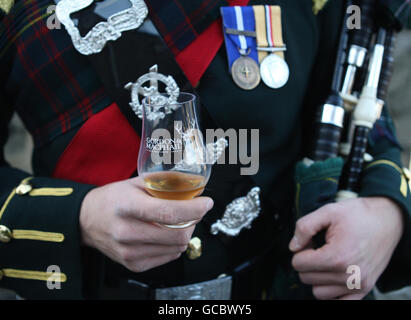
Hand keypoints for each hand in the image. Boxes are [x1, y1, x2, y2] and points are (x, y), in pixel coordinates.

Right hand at [79, 177, 213, 272]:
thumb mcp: (135, 183)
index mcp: (128, 207)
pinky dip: (173, 246)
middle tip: (193, 213)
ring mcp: (129, 252)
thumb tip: (194, 184)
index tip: (207, 203)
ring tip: (177, 223)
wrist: (85, 220)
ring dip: (185, 235)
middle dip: (194, 223)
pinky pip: (167, 257)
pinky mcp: (132, 265)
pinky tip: (165, 234)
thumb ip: (163, 183)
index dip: (194, 209)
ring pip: (176, 248)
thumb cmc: (112, 199)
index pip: (169, 213)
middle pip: (177, 236)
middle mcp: (127, 232)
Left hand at [289, 197, 403, 299]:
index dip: (301, 249)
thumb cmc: (357, 215)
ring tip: (328, 260)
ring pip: (318, 292)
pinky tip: (334, 274)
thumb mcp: (328, 211)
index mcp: (337, 257)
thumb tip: (293, 247)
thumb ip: (304, 227)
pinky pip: (338, 302)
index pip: (298, 264)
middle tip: (320, 248)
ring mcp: (358, 285)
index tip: (312, 241)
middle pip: (306, 278)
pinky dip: (331, 291)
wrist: (387, 220)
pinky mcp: (365, 289)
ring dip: (317, 277)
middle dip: (308, 262)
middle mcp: (349, 275)